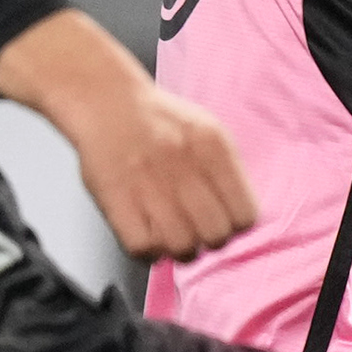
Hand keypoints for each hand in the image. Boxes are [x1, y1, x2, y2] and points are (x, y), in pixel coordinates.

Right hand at [0, 9, 258, 260]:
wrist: (105, 102)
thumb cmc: (157, 121)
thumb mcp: (207, 131)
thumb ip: (228, 172)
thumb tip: (242, 218)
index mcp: (212, 148)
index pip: (246, 214)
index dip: (234, 225)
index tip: (224, 221)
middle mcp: (183, 166)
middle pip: (216, 235)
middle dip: (208, 240)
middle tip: (195, 230)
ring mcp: (149, 184)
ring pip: (181, 247)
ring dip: (177, 248)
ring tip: (169, 233)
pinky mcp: (116, 200)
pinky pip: (143, 248)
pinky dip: (147, 249)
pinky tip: (146, 232)